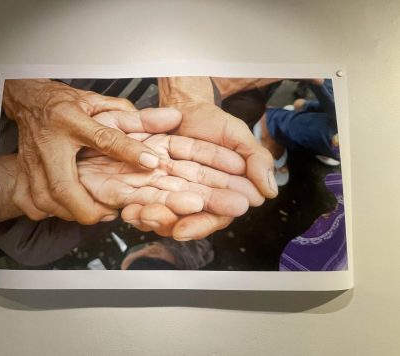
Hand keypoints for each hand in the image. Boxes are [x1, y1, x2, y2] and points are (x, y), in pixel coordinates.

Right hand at [2, 79, 169, 223]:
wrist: (28, 100)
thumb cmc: (61, 102)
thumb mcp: (95, 100)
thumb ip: (124, 113)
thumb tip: (158, 120)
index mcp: (70, 120)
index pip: (103, 138)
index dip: (128, 151)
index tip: (149, 162)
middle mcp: (50, 142)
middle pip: (63, 185)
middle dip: (86, 207)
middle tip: (108, 212)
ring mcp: (32, 160)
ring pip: (46, 201)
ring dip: (71, 213)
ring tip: (93, 212)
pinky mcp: (22, 173)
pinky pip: (33, 204)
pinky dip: (51, 212)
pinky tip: (66, 209)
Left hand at [77, 131, 262, 236]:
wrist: (185, 106)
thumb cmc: (214, 123)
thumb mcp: (237, 136)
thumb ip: (256, 161)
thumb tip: (270, 192)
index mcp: (219, 193)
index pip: (212, 215)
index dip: (200, 224)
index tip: (185, 229)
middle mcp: (195, 197)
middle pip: (183, 219)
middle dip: (170, 223)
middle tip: (158, 224)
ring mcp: (172, 192)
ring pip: (162, 213)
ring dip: (151, 219)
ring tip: (140, 217)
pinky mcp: (152, 184)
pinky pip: (143, 200)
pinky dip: (136, 206)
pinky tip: (129, 211)